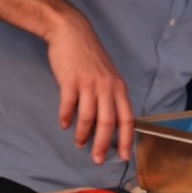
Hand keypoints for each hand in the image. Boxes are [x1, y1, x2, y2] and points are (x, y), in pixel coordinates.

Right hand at [45, 14, 132, 165]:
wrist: (72, 32)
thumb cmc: (90, 57)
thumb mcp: (108, 76)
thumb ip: (109, 97)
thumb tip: (109, 123)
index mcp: (118, 88)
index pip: (127, 118)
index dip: (127, 139)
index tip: (125, 156)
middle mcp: (107, 87)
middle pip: (108, 122)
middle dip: (104, 144)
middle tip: (98, 159)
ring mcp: (89, 83)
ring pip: (89, 117)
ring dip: (83, 134)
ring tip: (79, 144)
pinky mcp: (71, 80)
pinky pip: (69, 104)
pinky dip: (66, 117)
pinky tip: (64, 125)